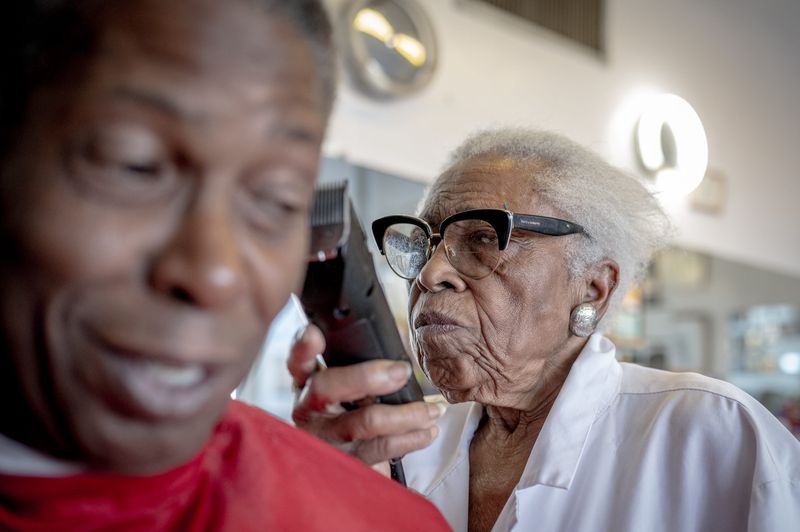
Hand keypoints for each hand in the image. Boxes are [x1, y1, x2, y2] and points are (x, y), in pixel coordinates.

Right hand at [288, 325, 443, 467]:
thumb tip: (397, 347)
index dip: (303, 347)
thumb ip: (358, 365)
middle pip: (326, 388)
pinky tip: (428, 430)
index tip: (314, 333)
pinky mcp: (345, 462)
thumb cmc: (351, 411)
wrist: (341, 467)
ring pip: (362, 423)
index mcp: (306, 382)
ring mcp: (325, 438)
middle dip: (367, 377)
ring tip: (433, 409)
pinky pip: (380, 449)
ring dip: (406, 414)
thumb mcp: (346, 386)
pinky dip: (411, 438)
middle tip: (402, 371)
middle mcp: (308, 409)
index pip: (298, 360)